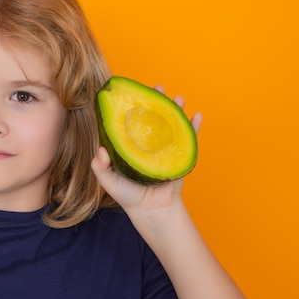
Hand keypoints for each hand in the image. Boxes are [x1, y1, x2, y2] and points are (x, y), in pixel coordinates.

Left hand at [91, 86, 201, 214]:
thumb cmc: (127, 196)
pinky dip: (194, 127)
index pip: (130, 120)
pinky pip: (188, 140)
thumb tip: (102, 152)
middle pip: (153, 116)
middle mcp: (147, 142)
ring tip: (178, 98)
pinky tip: (197, 115)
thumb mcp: (108, 182)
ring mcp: (164, 148)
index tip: (131, 91)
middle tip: (158, 87)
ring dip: (176, 109)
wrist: (151, 211)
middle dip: (156, 100)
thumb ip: (100, 168)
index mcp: (130, 144)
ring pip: (171, 124)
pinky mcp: (179, 157)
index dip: (131, 106)